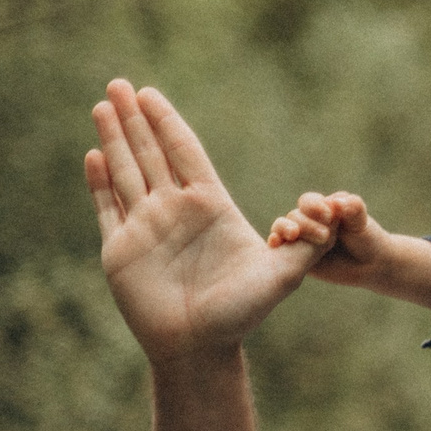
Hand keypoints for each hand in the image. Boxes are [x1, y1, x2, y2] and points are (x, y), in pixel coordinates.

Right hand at [85, 80, 315, 365]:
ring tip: (102, 104)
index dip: (168, 123)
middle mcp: (175, 211)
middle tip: (120, 83)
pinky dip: (99, 181)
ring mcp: (146, 227)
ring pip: (126, 172)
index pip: (186, 153)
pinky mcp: (121, 248)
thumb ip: (307, 243)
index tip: (152, 94)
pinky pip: (107, 207)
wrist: (201, 347)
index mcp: (210, 207)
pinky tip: (94, 154)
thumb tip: (337, 215)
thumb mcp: (283, 274)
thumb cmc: (242, 313)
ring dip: (114, 138)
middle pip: (151, 153)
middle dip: (135, 119)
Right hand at [272, 190, 386, 281]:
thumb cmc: (368, 239)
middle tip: (325, 236)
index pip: (308, 201)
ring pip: (283, 228)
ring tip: (293, 235)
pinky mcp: (296, 256)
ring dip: (284, 229)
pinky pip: (280, 248)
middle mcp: (308, 220)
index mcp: (322, 208)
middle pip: (295, 216)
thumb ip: (353, 209)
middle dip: (307, 224)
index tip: (330, 216)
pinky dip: (275, 242)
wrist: (372, 265)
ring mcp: (301, 238)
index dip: (314, 207)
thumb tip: (338, 201)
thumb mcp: (362, 223)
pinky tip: (275, 243)